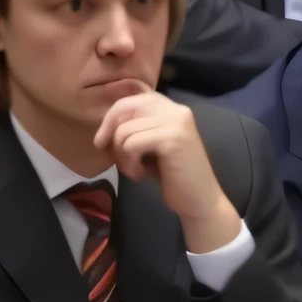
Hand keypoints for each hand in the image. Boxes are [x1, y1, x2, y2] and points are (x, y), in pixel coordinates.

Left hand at [92, 89, 240, 253]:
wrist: (199, 200)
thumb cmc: (170, 175)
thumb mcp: (146, 147)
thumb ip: (130, 130)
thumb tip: (102, 129)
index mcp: (169, 108)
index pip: (128, 101)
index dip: (110, 120)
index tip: (104, 143)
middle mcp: (175, 109)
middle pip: (124, 108)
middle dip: (109, 134)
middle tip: (113, 157)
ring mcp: (176, 122)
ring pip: (124, 131)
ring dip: (121, 156)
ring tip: (135, 170)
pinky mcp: (173, 138)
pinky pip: (131, 145)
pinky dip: (129, 164)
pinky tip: (141, 175)